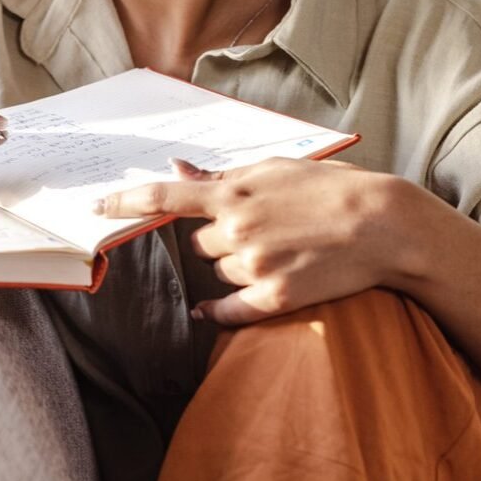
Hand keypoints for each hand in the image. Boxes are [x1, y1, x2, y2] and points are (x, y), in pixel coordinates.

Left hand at [92, 156, 408, 325]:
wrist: (384, 225)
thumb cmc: (331, 190)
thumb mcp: (276, 169)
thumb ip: (223, 176)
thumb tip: (177, 169)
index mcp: (235, 191)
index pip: (165, 197)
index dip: (124, 202)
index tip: (95, 207)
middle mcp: (237, 228)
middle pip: (200, 244)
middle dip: (220, 239)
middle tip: (262, 230)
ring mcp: (255, 265)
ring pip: (219, 273)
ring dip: (236, 266)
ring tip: (282, 251)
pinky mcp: (275, 297)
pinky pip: (228, 310)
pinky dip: (215, 311)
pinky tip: (207, 311)